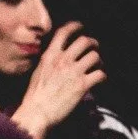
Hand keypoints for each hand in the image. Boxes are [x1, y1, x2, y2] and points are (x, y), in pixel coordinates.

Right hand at [12, 20, 105, 138]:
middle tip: (95, 47)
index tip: (81, 26)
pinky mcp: (82, 85)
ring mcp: (74, 72)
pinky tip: (100, 80)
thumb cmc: (35, 96)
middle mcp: (63, 60)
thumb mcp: (38, 72)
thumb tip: (56, 59)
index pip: (64, 32)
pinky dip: (102, 76)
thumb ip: (49, 62)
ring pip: (95, 56)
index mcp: (50, 55)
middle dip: (93, 43)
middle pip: (84, 41)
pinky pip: (100, 74)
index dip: (75, 26)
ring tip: (98, 66)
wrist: (37, 112)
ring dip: (99, 60)